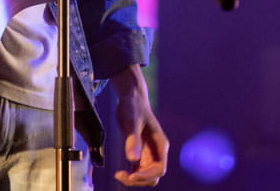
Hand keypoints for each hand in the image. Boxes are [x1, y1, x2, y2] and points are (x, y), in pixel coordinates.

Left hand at [110, 64, 168, 186]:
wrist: (131, 99)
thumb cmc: (134, 107)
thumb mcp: (132, 121)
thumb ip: (133, 139)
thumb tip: (133, 159)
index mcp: (160, 144)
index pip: (159, 168)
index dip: (147, 175)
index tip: (131, 175)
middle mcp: (156, 151)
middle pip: (153, 176)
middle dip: (140, 180)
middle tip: (121, 176)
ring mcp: (148, 153)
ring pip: (146, 176)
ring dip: (134, 180)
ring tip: (119, 175)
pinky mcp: (139, 153)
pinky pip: (138, 171)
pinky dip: (130, 175)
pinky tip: (119, 173)